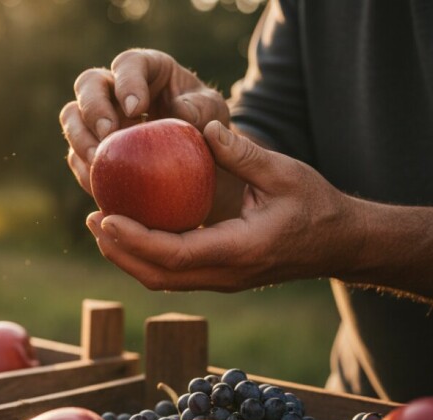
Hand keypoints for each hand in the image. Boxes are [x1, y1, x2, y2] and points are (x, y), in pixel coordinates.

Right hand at [59, 49, 230, 194]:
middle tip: (108, 133)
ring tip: (98, 161)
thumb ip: (202, 108)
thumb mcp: (214, 112)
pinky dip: (84, 169)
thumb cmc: (206, 124)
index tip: (137, 108)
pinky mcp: (90, 146)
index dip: (127, 82)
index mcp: (146, 69)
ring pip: (71, 116)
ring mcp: (97, 117)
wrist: (195, 157)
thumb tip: (180, 111)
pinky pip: (75, 155)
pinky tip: (98, 184)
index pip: (128, 64)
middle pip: (88, 83)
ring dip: (79, 138)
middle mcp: (114, 88)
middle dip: (93, 107)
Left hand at [85, 121, 359, 291]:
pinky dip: (144, 256)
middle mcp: (224, 274)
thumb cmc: (316, 205)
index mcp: (238, 250)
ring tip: (102, 225)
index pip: (173, 253)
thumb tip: (203, 125)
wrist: (340, 244)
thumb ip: (243, 153)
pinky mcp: (219, 276)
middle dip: (118, 252)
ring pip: (161, 280)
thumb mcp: (285, 173)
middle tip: (92, 219)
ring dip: (126, 257)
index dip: (134, 239)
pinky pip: (173, 274)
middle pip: (156, 276)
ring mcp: (221, 280)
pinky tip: (130, 231)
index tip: (105, 216)